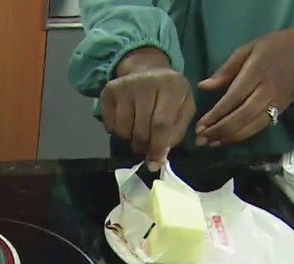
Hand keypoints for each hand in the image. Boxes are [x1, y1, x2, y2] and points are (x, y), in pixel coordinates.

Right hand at [100, 48, 194, 170]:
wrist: (148, 69)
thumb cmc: (170, 94)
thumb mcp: (184, 108)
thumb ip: (176, 133)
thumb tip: (160, 157)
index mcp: (171, 86)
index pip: (161, 124)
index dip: (157, 147)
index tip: (155, 163)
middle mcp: (146, 82)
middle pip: (141, 129)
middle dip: (143, 147)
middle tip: (146, 150)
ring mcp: (125, 85)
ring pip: (124, 129)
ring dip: (130, 139)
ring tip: (138, 130)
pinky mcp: (109, 90)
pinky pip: (110, 124)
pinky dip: (118, 131)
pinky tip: (127, 121)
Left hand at [195, 27, 293, 146]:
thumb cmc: (275, 46)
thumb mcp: (249, 49)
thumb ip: (226, 70)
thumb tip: (203, 86)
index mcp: (257, 72)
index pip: (234, 98)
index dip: (216, 114)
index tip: (199, 125)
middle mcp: (267, 90)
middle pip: (242, 116)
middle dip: (220, 130)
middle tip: (200, 140)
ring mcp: (277, 102)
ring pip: (252, 125)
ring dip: (230, 137)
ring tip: (210, 143)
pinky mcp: (282, 109)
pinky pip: (261, 126)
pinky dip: (243, 135)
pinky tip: (228, 139)